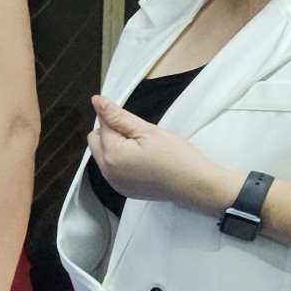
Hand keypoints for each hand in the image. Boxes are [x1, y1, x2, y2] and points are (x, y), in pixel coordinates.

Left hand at [86, 93, 238, 215]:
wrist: (194, 184)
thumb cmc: (176, 157)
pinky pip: (112, 169)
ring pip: (103, 154)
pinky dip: (122, 161)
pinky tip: (142, 162)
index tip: (139, 128)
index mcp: (112, 155)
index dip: (120, 122)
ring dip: (116, 147)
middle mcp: (107, 172)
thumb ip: (118, 116)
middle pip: (96, 141)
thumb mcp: (147, 130)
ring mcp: (114, 183)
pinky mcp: (122, 189)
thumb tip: (97, 101)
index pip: (102, 126)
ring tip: (143, 150)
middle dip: (113, 134)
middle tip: (140, 137)